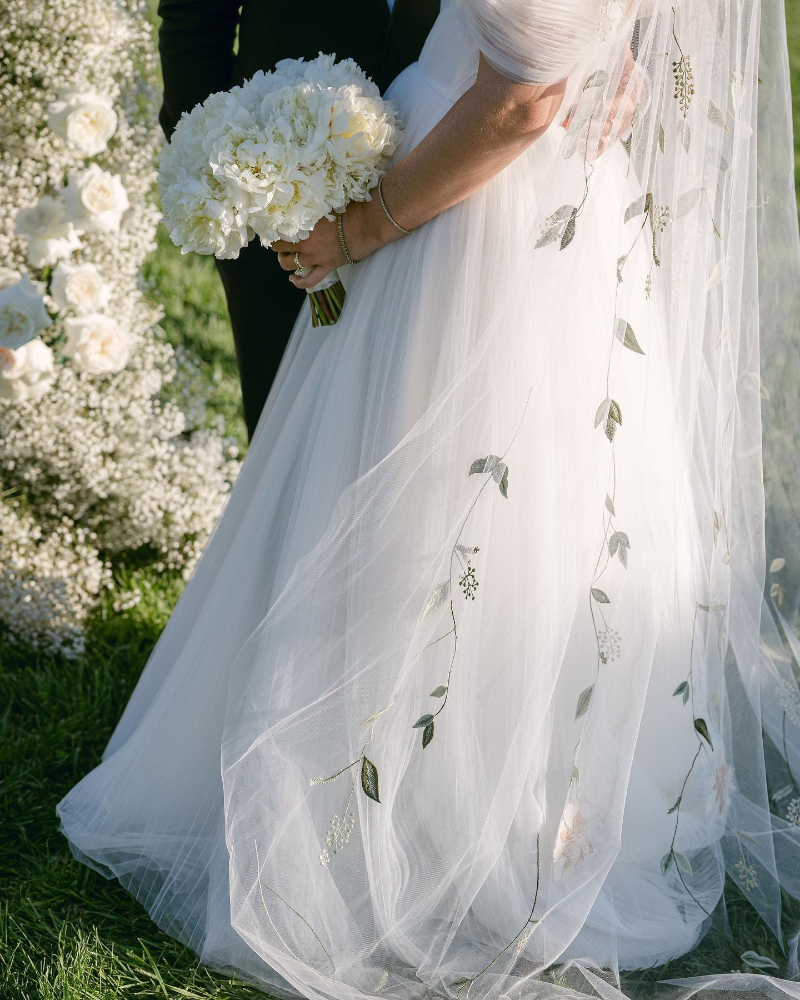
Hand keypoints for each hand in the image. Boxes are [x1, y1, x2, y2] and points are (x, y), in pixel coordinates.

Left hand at [271, 200, 391, 289]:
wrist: (367, 224)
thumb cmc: (349, 209)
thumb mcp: (325, 203)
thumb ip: (311, 207)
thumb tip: (304, 201)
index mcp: (303, 225)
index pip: (279, 229)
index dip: (274, 229)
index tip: (274, 227)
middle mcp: (305, 243)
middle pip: (280, 247)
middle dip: (278, 245)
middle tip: (280, 242)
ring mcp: (315, 257)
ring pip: (289, 264)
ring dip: (285, 260)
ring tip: (286, 257)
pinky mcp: (327, 267)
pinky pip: (309, 280)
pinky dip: (299, 282)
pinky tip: (293, 279)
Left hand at [562, 50, 644, 158]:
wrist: (631, 99)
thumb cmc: (623, 82)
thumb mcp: (624, 69)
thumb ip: (623, 59)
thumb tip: (621, 43)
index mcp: (627, 104)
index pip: (609, 110)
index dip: (592, 110)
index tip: (575, 106)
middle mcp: (622, 123)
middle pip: (603, 128)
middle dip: (585, 125)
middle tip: (568, 121)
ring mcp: (614, 135)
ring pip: (599, 141)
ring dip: (583, 138)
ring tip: (569, 131)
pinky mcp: (606, 143)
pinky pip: (597, 153)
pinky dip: (587, 151)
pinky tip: (575, 144)